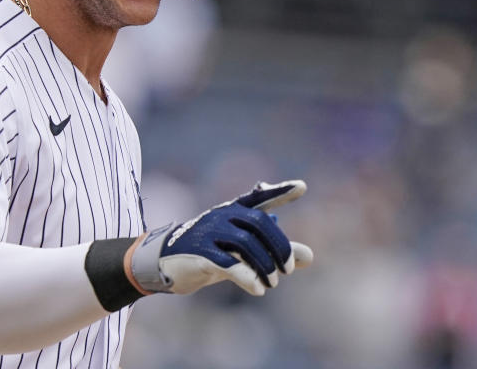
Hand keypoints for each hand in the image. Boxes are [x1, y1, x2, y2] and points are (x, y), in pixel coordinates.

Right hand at [127, 180, 312, 295]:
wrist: (165, 264)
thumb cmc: (210, 253)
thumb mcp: (242, 252)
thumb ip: (275, 251)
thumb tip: (311, 256)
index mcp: (232, 210)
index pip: (259, 197)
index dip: (280, 192)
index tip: (302, 187)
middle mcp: (222, 216)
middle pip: (259, 223)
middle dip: (279, 247)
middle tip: (289, 269)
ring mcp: (209, 233)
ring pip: (245, 245)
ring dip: (265, 266)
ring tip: (272, 283)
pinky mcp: (199, 254)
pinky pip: (227, 264)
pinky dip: (247, 278)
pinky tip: (259, 290)